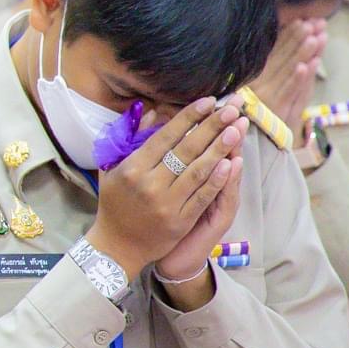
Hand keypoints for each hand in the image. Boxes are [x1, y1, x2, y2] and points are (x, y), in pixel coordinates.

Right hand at [84, 98, 246, 279]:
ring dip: (220, 149)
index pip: (166, 136)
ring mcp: (167, 203)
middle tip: (231, 109)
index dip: (189, 117)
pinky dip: (217, 179)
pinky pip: (203, 196)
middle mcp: (150, 184)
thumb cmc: (113, 204)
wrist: (116, 246)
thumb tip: (155, 112)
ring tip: (236, 130)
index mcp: (132, 168)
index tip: (208, 101)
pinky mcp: (180, 221)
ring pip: (198, 171)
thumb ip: (133, 140)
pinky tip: (231, 163)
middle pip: (186, 149)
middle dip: (211, 127)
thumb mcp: (112, 169)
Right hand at [249, 18, 325, 130]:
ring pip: (288, 70)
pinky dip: (298, 79)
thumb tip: (294, 49)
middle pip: (282, 57)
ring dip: (302, 53)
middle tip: (313, 23)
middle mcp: (259, 83)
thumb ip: (277, 70)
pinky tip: (307, 66)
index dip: (289, 35)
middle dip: (299, 39)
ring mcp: (268, 96)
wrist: (262, 146)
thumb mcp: (268, 91)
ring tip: (316, 37)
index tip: (303, 20)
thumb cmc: (267, 115)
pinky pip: (289, 92)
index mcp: (256, 75)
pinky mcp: (278, 110)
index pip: (274, 50)